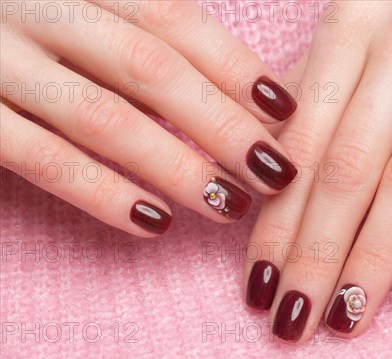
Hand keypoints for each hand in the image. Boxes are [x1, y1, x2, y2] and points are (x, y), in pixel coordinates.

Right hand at [1, 0, 298, 236]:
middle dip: (221, 125)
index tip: (284, 111)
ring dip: (175, 166)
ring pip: (103, 117)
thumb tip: (233, 82)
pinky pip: (40, 158)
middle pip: (151, 68)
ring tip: (229, 205)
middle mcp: (37, 4)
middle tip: (275, 171)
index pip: (174, 19)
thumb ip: (136, 24)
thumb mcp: (78, 2)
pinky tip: (152, 222)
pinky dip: (100, 192)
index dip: (234, 66)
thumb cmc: (24, 16)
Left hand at [243, 0, 391, 341]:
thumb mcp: (365, 25)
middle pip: (346, 173)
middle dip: (313, 256)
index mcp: (349, 31)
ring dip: (371, 259)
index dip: (275, 221)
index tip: (257, 282)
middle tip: (290, 321)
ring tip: (345, 318)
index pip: (300, 147)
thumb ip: (317, 86)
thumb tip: (268, 158)